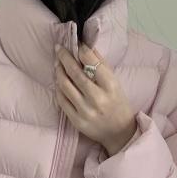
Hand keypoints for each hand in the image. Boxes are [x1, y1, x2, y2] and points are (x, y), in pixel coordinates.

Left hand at [54, 42, 137, 156]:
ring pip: (65, 86)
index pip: (91, 62)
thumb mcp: (115, 83)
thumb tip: (85, 46)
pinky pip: (62, 101)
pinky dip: (58, 88)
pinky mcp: (76, 121)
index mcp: (110, 86)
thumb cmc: (117, 104)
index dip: (81, 50)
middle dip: (64, 57)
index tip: (76, 44)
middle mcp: (97, 99)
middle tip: (59, 48)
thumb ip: (101, 65)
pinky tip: (58, 81)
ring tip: (57, 63)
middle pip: (75, 73)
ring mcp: (85, 111)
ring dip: (58, 71)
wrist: (119, 133)